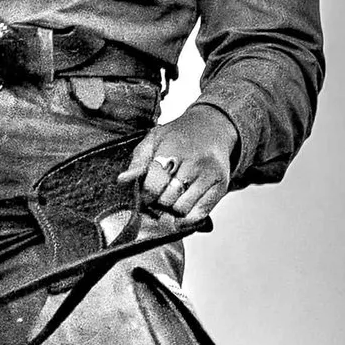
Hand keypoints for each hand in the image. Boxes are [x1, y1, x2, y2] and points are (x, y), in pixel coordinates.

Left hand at [121, 101, 236, 223]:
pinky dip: (188, 217)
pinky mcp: (221, 185)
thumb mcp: (154, 139)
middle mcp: (195, 161)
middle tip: (159, 195)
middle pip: (167, 199)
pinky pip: (200, 213)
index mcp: (174, 148)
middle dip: (158, 202)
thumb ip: (138, 161)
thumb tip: (122, 180)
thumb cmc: (179, 136)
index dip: (145, 195)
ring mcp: (210, 174)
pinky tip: (183, 208)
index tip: (145, 195)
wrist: (212, 127)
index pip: (153, 185)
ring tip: (172, 198)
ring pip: (182, 208)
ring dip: (173, 209)